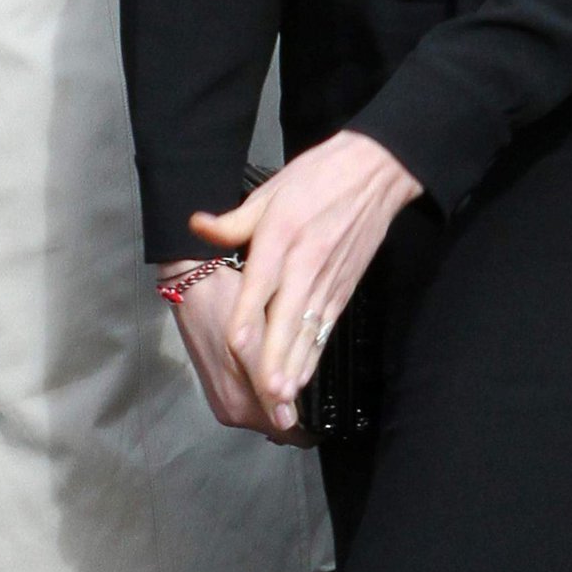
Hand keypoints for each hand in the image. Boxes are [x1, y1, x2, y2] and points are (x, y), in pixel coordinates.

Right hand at [163, 265, 304, 442]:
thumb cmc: (225, 304)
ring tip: (300, 359)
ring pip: (268, 404)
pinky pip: (255, 392)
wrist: (193, 281)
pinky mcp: (221, 383)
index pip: (288, 432)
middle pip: (278, 419)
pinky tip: (277, 355)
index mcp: (239, 406)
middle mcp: (230, 410)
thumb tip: (287, 422)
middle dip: (297, 401)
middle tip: (315, 369)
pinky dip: (269, 380)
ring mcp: (223, 398)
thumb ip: (267, 382)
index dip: (311, 422)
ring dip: (283, 389)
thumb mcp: (249, 341)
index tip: (329, 400)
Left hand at [191, 131, 421, 432]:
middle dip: (276, 359)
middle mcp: (305, 264)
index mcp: (282, 237)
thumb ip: (232, 220)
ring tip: (283, 400)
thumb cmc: (317, 177)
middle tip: (267, 394)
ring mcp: (328, 280)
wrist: (375, 171)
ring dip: (296, 367)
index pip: (261, 284)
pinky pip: (325, 329)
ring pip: (308, 332)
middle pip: (287, 319)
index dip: (247, 316)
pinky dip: (313, 356)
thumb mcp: (269, 190)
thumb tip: (196, 225)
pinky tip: (301, 379)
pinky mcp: (344, 290)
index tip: (234, 346)